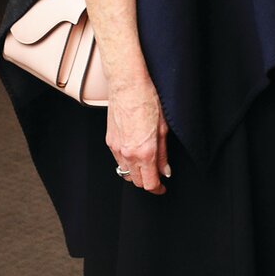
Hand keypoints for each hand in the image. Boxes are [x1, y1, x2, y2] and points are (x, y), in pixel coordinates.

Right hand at [106, 79, 170, 194]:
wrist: (127, 86)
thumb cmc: (148, 101)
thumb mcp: (164, 129)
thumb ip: (163, 153)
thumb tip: (165, 170)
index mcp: (144, 152)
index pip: (150, 183)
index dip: (158, 189)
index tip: (163, 188)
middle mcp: (128, 153)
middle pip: (136, 181)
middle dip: (148, 182)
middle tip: (157, 175)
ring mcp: (116, 148)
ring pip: (125, 172)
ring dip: (136, 173)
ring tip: (147, 165)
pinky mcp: (109, 141)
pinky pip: (118, 160)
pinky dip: (127, 162)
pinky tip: (135, 153)